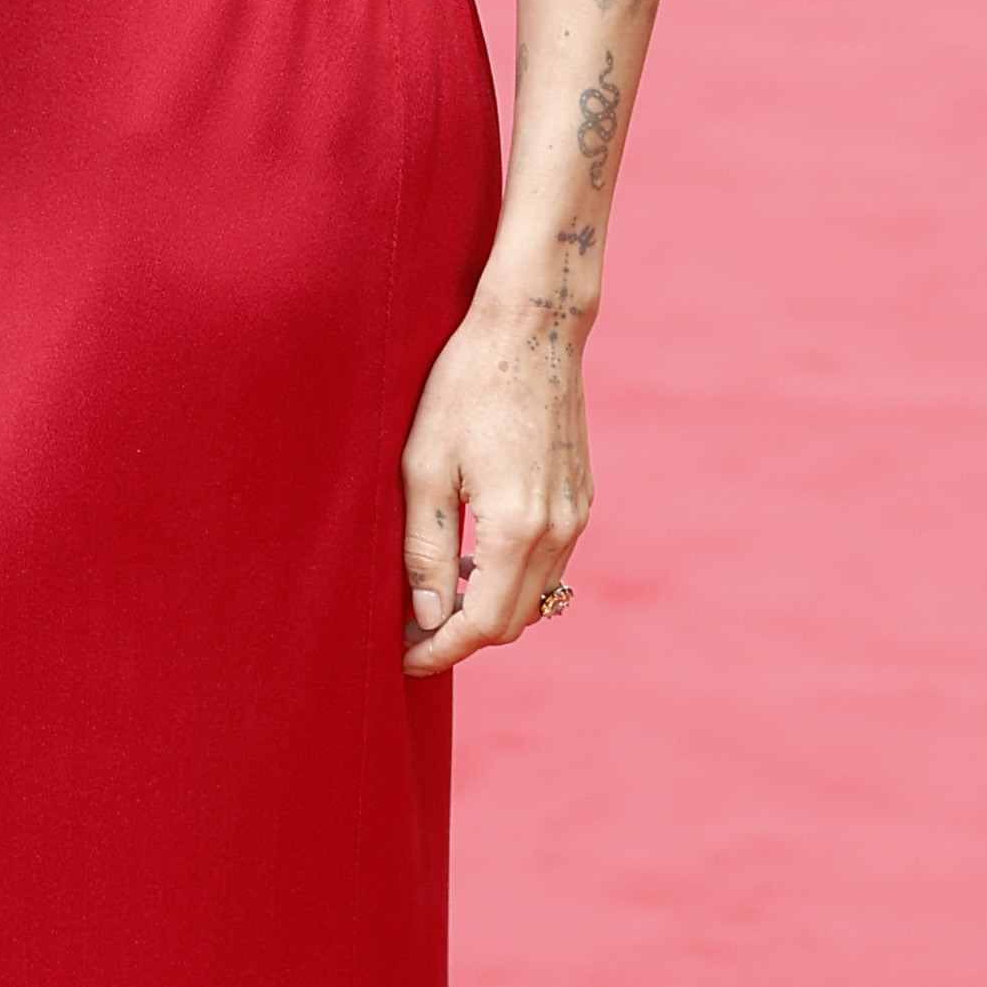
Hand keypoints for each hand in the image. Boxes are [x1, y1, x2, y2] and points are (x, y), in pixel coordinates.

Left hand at [399, 287, 589, 676]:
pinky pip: (550, 564)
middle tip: (410, 627)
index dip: (440, 650)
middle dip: (461, 635)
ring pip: (535, 597)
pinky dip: (513, 577)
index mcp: (518, 528)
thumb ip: (428, 550)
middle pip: (512, 621)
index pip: (482, 625)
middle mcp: (558, 531)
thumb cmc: (466, 387)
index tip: (404, 656)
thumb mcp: (425, 468)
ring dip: (488, 607)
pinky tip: (476, 553)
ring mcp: (577, 516)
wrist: (531, 329)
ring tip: (438, 591)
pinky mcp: (582, 499)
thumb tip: (428, 615)